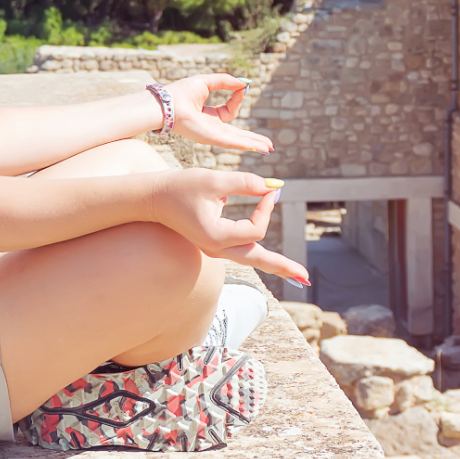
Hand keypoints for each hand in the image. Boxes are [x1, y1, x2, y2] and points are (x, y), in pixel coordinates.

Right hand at [152, 169, 307, 282]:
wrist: (153, 198)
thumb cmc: (180, 187)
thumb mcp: (214, 180)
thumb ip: (246, 182)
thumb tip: (274, 187)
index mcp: (216, 237)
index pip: (256, 229)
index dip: (266, 208)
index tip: (268, 189)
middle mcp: (216, 249)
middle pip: (257, 260)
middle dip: (283, 267)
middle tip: (306, 278)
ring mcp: (215, 249)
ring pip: (251, 259)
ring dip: (274, 264)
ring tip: (297, 274)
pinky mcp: (214, 243)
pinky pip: (242, 251)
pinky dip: (260, 254)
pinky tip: (274, 260)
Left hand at [165, 74, 272, 151]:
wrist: (166, 103)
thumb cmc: (180, 92)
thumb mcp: (206, 82)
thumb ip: (225, 81)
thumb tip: (243, 83)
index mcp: (208, 114)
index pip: (229, 110)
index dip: (238, 97)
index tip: (242, 86)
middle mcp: (211, 127)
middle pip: (237, 134)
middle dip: (253, 138)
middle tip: (268, 144)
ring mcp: (211, 134)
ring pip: (237, 140)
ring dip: (253, 143)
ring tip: (268, 149)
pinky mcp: (210, 138)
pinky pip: (231, 141)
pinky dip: (245, 144)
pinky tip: (257, 147)